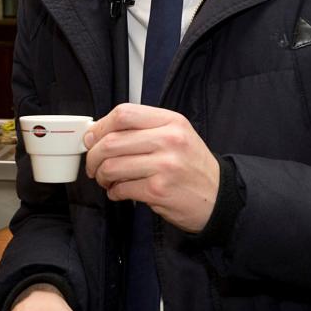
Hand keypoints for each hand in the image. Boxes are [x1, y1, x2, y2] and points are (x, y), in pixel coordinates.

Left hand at [84, 103, 219, 232]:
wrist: (219, 197)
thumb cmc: (192, 166)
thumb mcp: (177, 135)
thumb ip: (143, 129)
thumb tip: (99, 133)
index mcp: (171, 121)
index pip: (123, 114)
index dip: (100, 127)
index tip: (91, 138)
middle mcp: (169, 140)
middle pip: (112, 141)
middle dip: (94, 156)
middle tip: (93, 165)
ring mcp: (164, 165)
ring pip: (112, 166)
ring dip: (102, 176)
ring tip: (106, 180)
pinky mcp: (158, 190)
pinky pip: (121, 188)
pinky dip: (114, 192)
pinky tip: (119, 192)